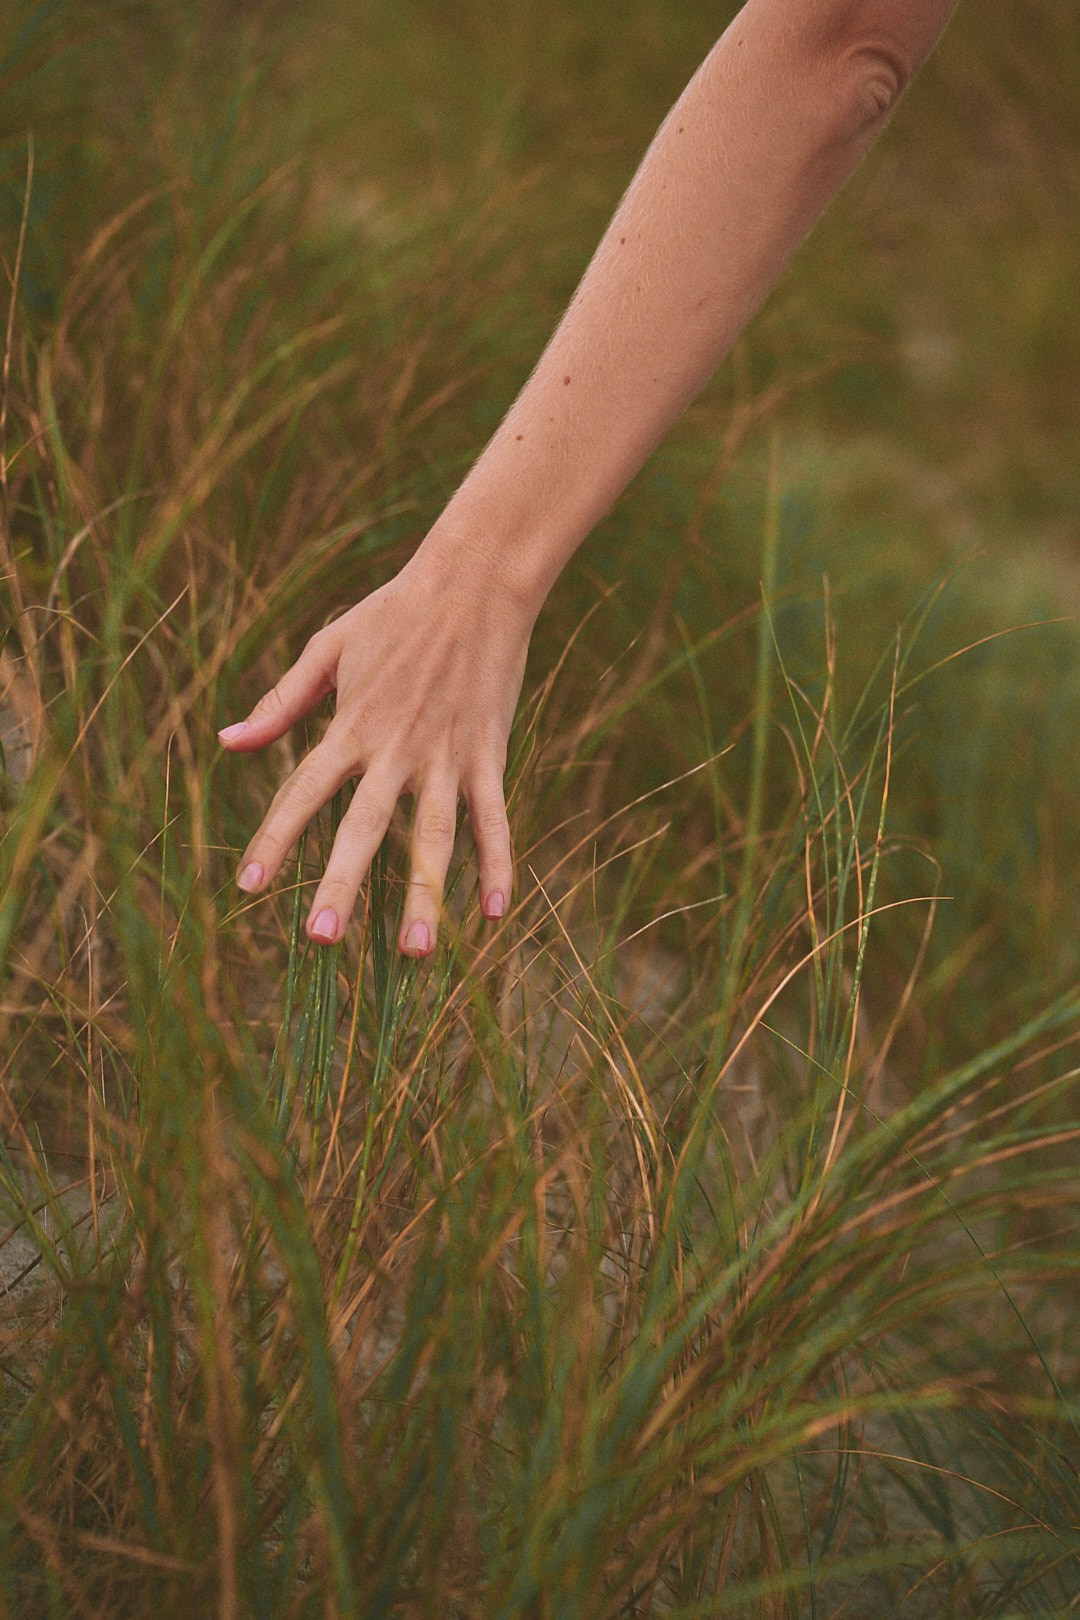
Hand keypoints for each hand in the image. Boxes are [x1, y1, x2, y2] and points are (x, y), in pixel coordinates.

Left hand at [219, 548, 531, 954]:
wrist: (476, 581)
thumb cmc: (396, 611)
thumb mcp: (328, 648)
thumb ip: (280, 702)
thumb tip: (226, 742)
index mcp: (351, 725)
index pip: (303, 792)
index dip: (275, 838)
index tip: (249, 887)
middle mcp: (396, 749)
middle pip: (365, 828)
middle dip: (343, 885)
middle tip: (320, 940)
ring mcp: (448, 755)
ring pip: (436, 837)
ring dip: (426, 895)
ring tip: (416, 953)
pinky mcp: (489, 754)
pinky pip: (494, 818)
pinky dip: (498, 864)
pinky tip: (495, 915)